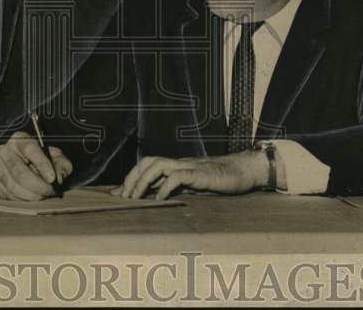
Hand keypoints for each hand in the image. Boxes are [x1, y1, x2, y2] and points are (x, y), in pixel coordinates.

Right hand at [0, 131, 72, 200]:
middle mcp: (4, 150)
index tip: (52, 178)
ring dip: (30, 195)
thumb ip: (61, 164)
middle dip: (37, 186)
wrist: (20, 161)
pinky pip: (5, 194)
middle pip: (19, 171)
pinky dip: (20, 199)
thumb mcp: (54, 156)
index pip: (30, 149)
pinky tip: (29, 196)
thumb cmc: (40, 158)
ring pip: (12, 185)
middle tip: (50, 192)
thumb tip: (58, 178)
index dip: (42, 165)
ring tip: (42, 195)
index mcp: (20, 139)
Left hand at [114, 151, 268, 200]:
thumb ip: (175, 190)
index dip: (130, 177)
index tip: (118, 195)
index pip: (146, 164)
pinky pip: (178, 176)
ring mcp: (189, 166)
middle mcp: (179, 163)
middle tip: (123, 198)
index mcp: (176, 166)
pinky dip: (165, 187)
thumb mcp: (193, 187)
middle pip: (147, 161)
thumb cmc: (219, 181)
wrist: (244, 171)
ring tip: (135, 199)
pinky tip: (160, 200)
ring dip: (142, 181)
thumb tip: (153, 200)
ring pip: (158, 165)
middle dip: (132, 178)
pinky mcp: (200, 173)